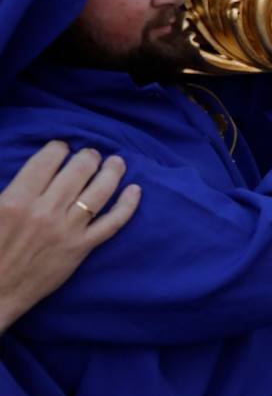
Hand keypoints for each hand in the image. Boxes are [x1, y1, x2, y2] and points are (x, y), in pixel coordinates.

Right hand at [0, 142, 140, 331]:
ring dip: (112, 173)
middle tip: (92, 154)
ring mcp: (67, 230)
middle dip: (88, 157)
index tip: (62, 147)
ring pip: (99, 193)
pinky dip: (127, 206)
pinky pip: (112, 223)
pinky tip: (135, 190)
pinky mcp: (81, 248)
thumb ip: (7, 189)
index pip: (46, 162)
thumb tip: (28, 171)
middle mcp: (45, 212)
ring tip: (117, 162)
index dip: (58, 148)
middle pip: (77, 172)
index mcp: (15, 200)